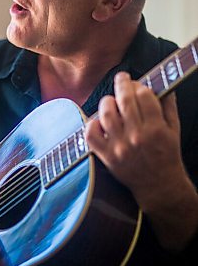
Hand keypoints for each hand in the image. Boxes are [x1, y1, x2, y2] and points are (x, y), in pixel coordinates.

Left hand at [85, 72, 197, 249]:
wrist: (159, 186)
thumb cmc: (167, 157)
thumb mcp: (174, 130)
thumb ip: (168, 106)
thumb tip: (162, 84)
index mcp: (156, 129)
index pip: (144, 95)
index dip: (140, 85)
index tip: (138, 84)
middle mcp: (137, 136)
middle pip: (125, 100)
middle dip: (122, 83)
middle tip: (122, 78)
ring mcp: (119, 147)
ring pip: (106, 114)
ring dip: (107, 102)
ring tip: (111, 101)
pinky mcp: (107, 157)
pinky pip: (91, 135)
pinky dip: (91, 124)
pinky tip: (98, 121)